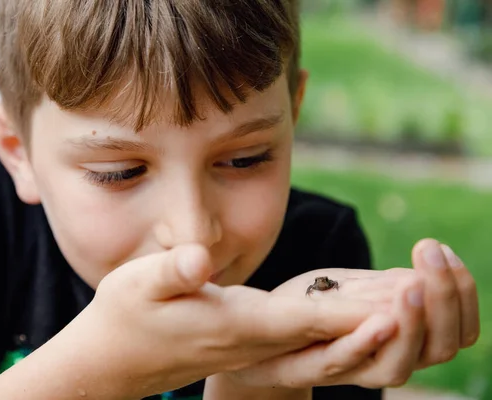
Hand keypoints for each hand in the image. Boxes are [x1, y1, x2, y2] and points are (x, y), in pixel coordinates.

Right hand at [61, 244, 392, 397]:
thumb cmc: (125, 316)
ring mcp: (255, 347)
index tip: (395, 305)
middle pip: (326, 333)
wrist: (116, 359)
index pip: (302, 319)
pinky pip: (308, 337)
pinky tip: (361, 309)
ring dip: (366, 321)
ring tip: (408, 297)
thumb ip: (170, 271)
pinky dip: (341, 323)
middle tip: (424, 292)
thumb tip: (198, 259)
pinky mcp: (252, 343)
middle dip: (376, 316)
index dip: (349, 313)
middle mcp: (254, 342)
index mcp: (232, 325)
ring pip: (323, 337)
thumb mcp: (137, 283)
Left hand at [216, 239, 478, 389]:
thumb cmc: (313, 307)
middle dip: (443, 301)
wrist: (259, 336)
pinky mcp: (314, 368)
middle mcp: (387, 360)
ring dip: (410, 324)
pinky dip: (365, 343)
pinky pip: (344, 362)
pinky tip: (379, 320)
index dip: (462, 294)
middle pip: (440, 348)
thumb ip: (388, 286)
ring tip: (411, 285)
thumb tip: (431, 268)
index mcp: (405, 340)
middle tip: (431, 256)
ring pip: (398, 366)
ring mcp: (352, 369)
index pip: (459, 330)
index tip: (446, 252)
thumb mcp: (355, 289)